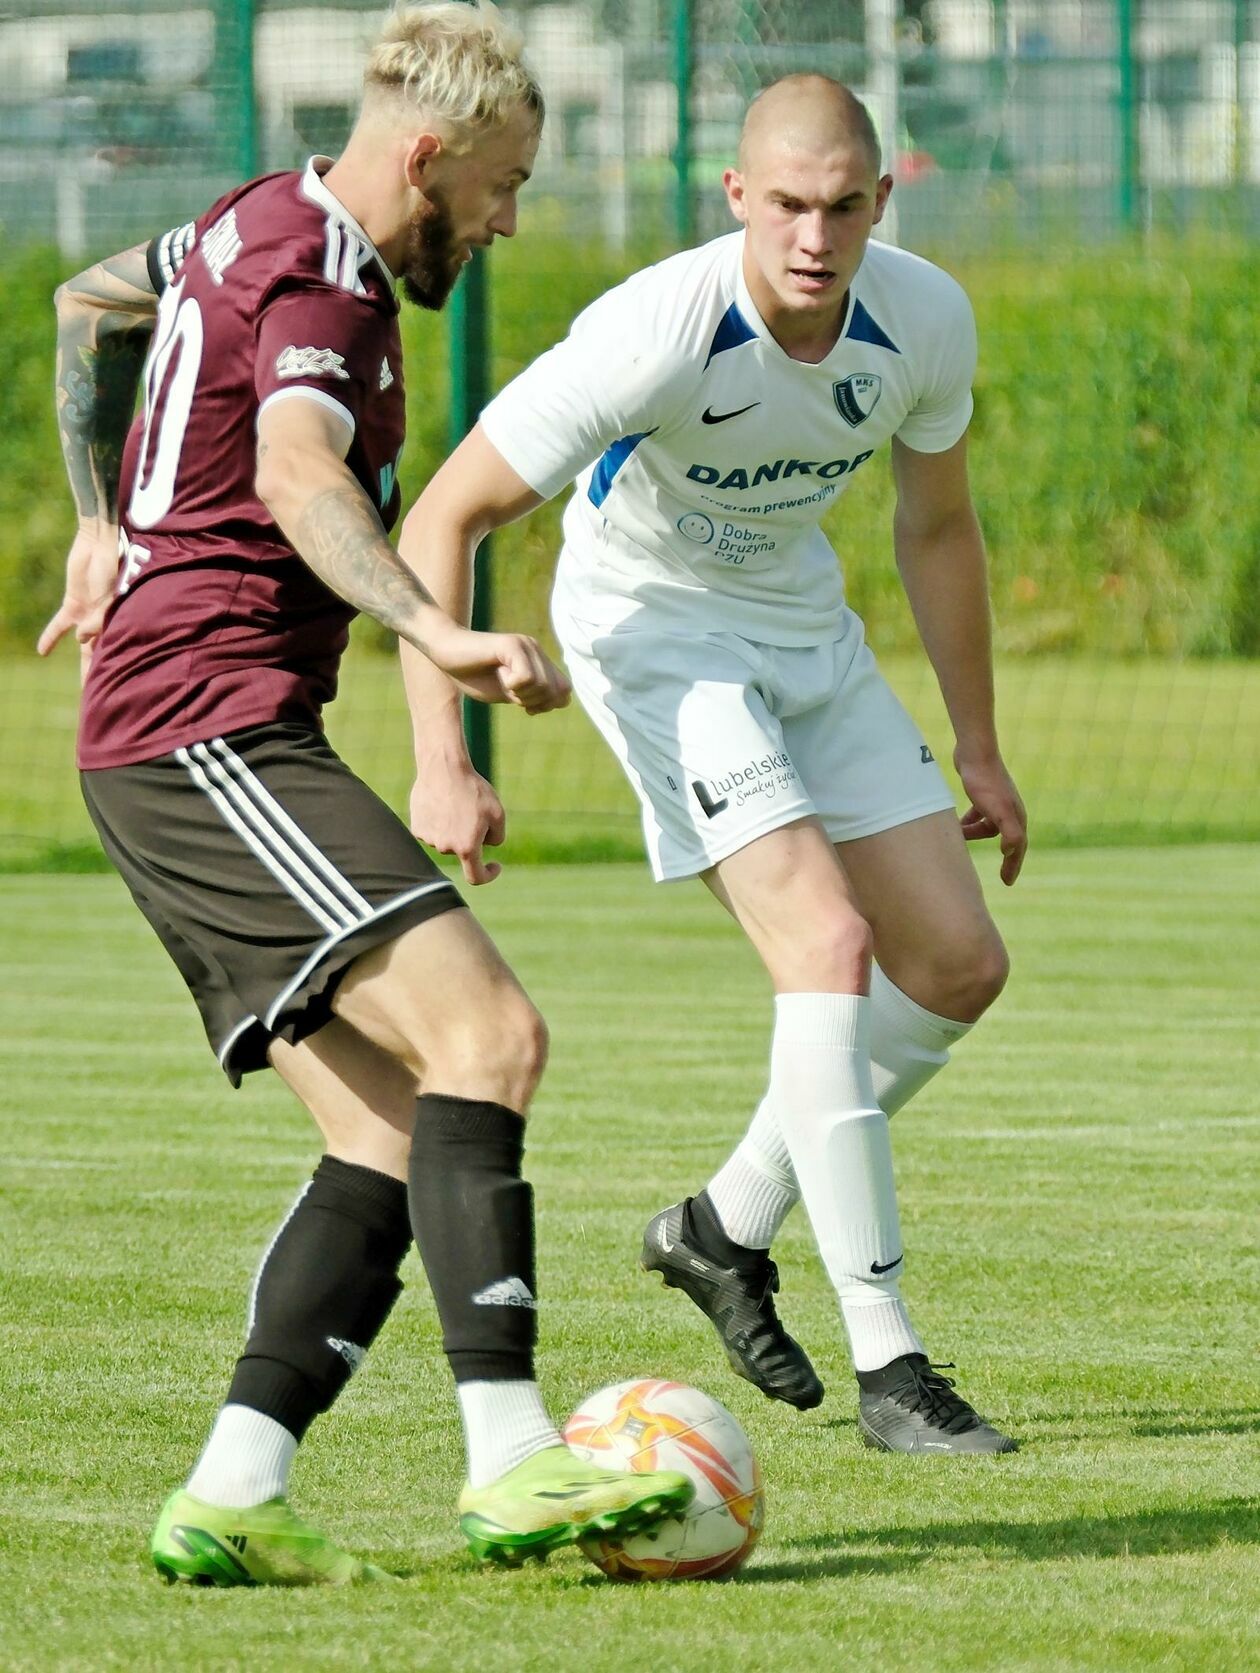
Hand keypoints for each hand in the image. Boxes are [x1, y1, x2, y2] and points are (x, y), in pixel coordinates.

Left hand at [37, 523, 119, 677]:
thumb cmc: (112, 567)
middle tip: (103, 695)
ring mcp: (88, 613)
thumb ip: (96, 619)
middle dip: (103, 673)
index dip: (116, 667)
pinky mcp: (73, 604)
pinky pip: (60, 625)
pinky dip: (51, 637)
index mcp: (119, 620)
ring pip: (84, 644)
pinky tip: (42, 652)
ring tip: (84, 685)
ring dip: (84, 662)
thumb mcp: (109, 595)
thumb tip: (79, 639)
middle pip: (103, 653)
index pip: (116, 650)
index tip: (117, 687)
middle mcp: (105, 621)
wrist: (100, 543)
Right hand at [410, 762, 506, 884]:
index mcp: (467, 847)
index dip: (488, 875)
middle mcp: (446, 847)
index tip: (494, 865)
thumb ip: (497, 837)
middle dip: (471, 837)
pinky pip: (434, 832)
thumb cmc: (473, 789)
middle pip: (463, 851)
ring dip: (454, 829)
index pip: (476, 877)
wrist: (443, 768)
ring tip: (455, 804)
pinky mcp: (417, 828)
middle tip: (473, 812)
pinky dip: (439, 823)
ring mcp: (429, 839)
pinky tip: (441, 804)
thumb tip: (485, 846)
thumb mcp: (498, 813)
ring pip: (447, 841)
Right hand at [427, 625, 570, 713]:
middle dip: (533, 702)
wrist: (445, 653)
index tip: (525, 705)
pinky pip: (526, 677)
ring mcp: (525, 645)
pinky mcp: (511, 645)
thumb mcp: (509, 693)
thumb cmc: (474, 675)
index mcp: (538, 662)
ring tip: (502, 680)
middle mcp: (536, 650)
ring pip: (542, 685)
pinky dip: (512, 685)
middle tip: (510, 692)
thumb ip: (532, 697)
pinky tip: (499, 675)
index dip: (547, 705)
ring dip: (521, 694)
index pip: (564, 692)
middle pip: (556, 692)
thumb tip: (559, 702)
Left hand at [955, 750, 1027, 885]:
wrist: (975, 752)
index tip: (1007, 882)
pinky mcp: (983, 792)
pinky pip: (979, 815)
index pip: (1018, 847)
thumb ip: (1009, 831)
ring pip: (989, 827)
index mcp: (1016, 816)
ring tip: (961, 843)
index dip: (1013, 866)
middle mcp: (1011, 809)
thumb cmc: (984, 782)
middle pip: (1008, 840)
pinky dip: (970, 822)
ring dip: (977, 836)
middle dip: (1005, 857)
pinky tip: (958, 825)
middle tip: (1001, 876)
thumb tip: (1010, 852)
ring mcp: (997, 800)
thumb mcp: (997, 809)